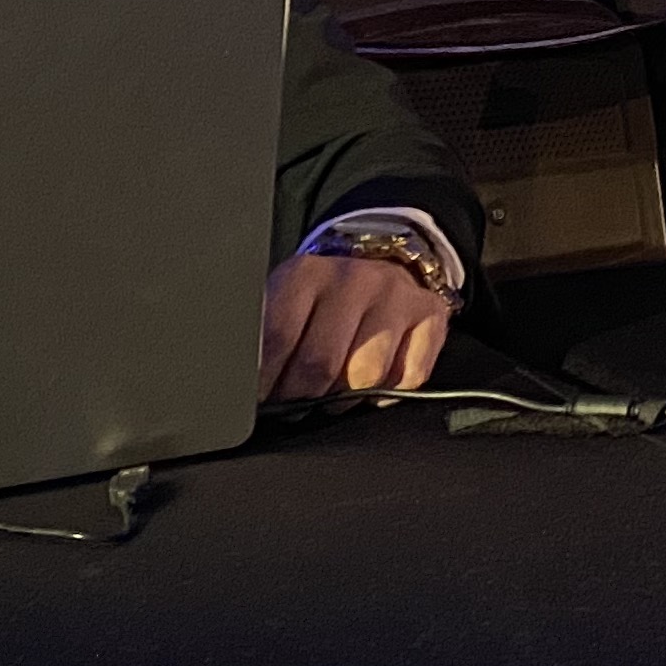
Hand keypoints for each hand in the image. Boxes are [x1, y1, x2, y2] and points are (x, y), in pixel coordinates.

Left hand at [259, 251, 452, 399]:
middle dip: (300, 397)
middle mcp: (354, 278)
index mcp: (306, 273)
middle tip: (293, 404)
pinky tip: (372, 380)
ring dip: (344, 398)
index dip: (265, 380)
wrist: (380, 262)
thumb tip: (235, 386)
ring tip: (331, 392)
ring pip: (365, 376)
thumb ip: (263, 337)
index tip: (258, 401)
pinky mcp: (430, 314)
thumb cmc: (321, 299)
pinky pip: (408, 378)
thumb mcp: (284, 303)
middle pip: (321, 364)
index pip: (277, 336)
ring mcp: (396, 295)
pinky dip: (387, 392)